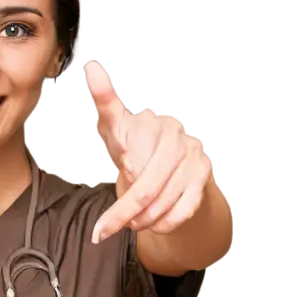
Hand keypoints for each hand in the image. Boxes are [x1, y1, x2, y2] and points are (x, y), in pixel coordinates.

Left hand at [83, 60, 212, 244]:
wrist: (169, 175)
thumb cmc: (135, 153)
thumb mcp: (114, 134)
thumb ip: (105, 107)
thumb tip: (92, 68)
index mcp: (146, 122)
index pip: (130, 143)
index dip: (125, 155)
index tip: (122, 155)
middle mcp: (172, 133)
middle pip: (145, 183)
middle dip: (124, 211)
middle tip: (106, 228)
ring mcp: (191, 153)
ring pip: (163, 199)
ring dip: (143, 220)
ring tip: (131, 224)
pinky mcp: (203, 174)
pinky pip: (183, 209)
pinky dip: (164, 223)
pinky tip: (153, 225)